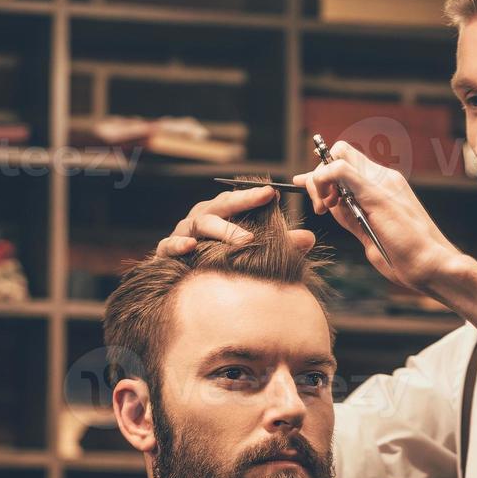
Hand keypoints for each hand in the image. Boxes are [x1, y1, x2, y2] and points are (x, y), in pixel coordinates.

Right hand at [154, 185, 315, 257]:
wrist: (180, 286)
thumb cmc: (219, 262)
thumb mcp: (252, 252)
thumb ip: (279, 244)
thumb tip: (309, 238)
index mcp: (220, 215)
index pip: (238, 199)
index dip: (254, 195)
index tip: (274, 192)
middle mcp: (201, 219)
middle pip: (221, 205)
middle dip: (243, 201)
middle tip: (265, 200)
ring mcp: (183, 233)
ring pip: (200, 223)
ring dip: (222, 229)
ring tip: (245, 239)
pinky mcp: (167, 252)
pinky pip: (171, 244)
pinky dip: (181, 244)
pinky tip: (192, 246)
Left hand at [293, 140, 471, 293]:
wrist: (431, 265)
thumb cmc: (404, 257)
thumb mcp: (367, 231)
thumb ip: (348, 213)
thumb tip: (326, 203)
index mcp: (385, 184)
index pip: (347, 161)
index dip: (325, 175)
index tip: (318, 200)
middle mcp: (385, 177)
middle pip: (341, 152)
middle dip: (320, 175)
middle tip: (321, 206)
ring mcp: (382, 182)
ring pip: (339, 154)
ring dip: (321, 179)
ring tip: (324, 208)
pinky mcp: (376, 193)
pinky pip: (340, 169)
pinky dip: (324, 180)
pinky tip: (327, 205)